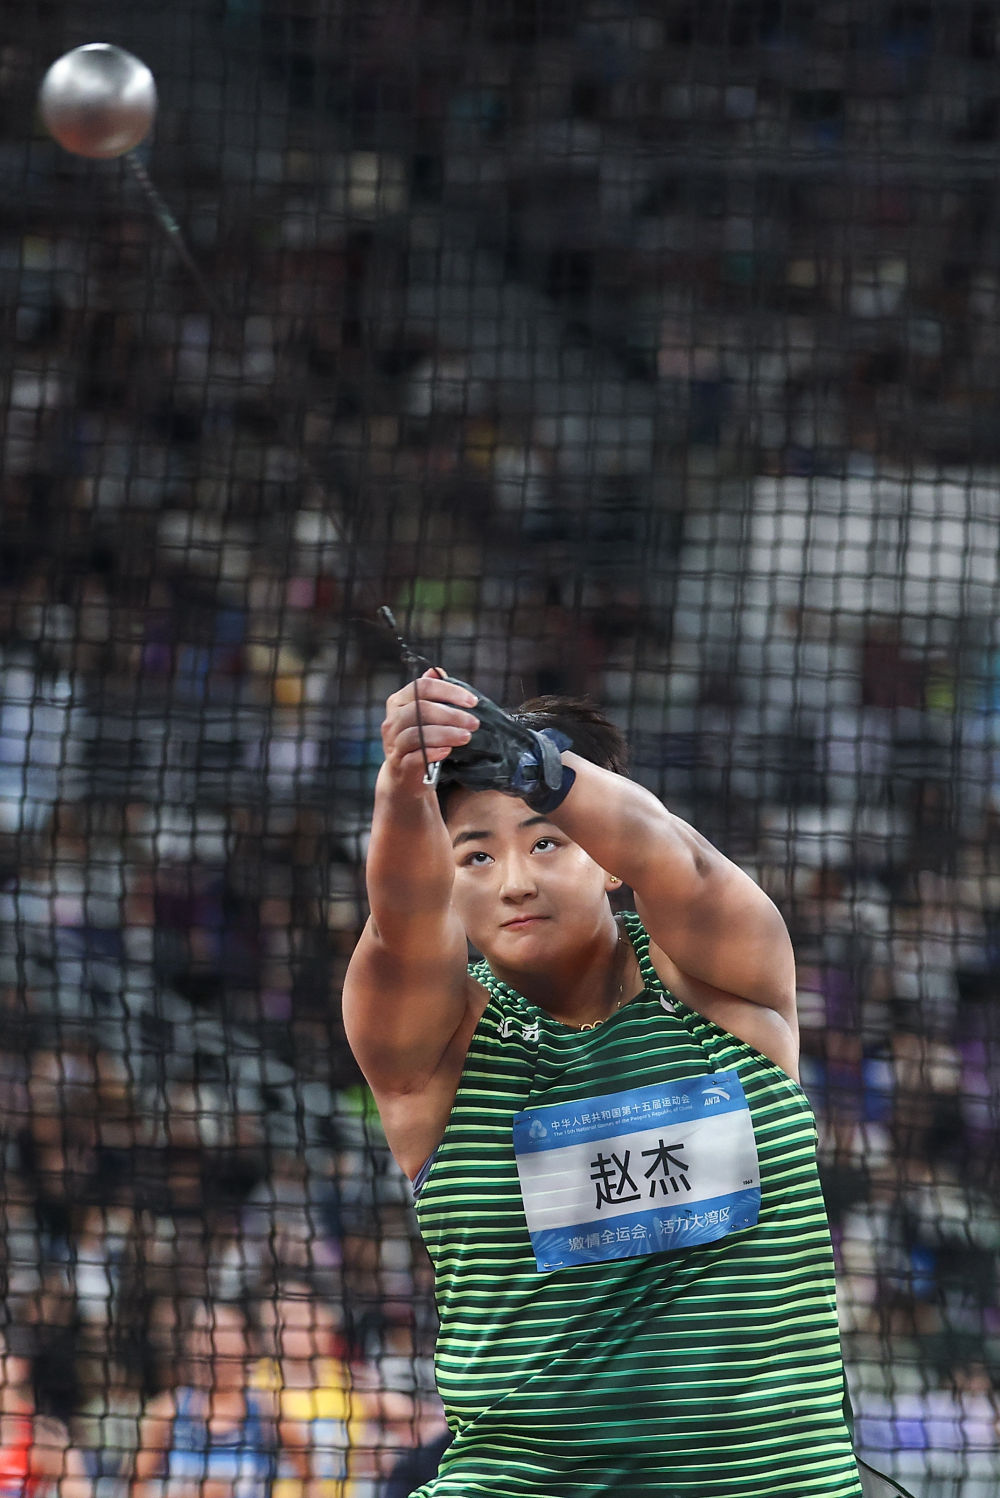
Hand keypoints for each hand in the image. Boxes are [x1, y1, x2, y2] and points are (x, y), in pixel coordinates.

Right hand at [381, 670, 479, 788]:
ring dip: (445, 734)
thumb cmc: (420, 740)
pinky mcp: (398, 764)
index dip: (449, 691)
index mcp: (398, 701)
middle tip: (474, 723)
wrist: (404, 775)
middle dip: (452, 715)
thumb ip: (430, 694)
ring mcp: (393, 743)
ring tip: (466, 737)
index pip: (423, 686)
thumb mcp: (423, 715)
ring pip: (416, 733)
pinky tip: (447, 751)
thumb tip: (437, 671)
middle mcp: (392, 720)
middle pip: (421, 709)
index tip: (472, 702)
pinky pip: (414, 756)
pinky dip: (432, 753)